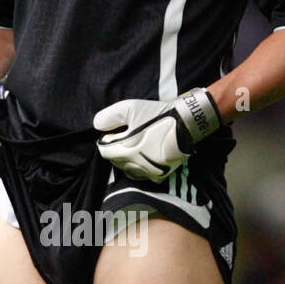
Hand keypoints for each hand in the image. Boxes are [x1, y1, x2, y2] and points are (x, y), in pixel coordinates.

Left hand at [93, 89, 220, 180]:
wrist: (186, 122)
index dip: (107, 141)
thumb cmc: (157, 114)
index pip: (105, 152)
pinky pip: (145, 176)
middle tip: (128, 137)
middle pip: (116, 162)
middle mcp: (137, 165)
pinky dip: (142, 168)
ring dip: (128, 161)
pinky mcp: (161, 174)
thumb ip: (109, 117)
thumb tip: (98, 126)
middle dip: (117, 150)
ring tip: (136, 147)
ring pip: (129, 170)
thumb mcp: (130, 107)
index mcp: (126, 150)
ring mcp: (149, 171)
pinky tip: (146, 157)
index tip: (115, 133)